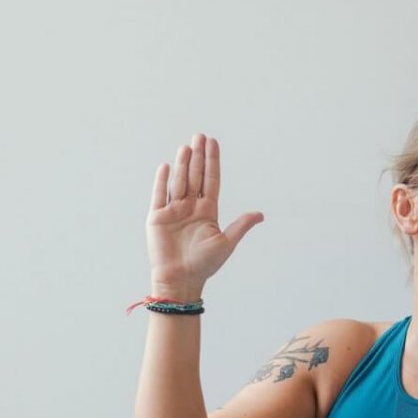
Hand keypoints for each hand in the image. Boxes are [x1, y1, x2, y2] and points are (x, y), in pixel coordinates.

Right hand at [146, 133, 263, 294]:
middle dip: (198, 157)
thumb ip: (240, 226)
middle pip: (195, 176)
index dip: (212, 162)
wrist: (181, 281)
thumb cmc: (204, 265)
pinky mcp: (157, 217)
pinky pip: (159, 195)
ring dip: (183, 165)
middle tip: (200, 136)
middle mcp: (190, 207)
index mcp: (207, 211)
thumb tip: (260, 214)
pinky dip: (162, 181)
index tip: (213, 143)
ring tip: (186, 147)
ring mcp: (173, 211)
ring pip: (179, 182)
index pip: (211, 180)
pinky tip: (166, 166)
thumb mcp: (226, 243)